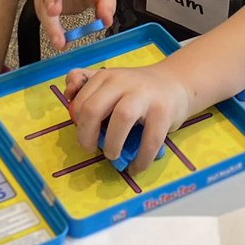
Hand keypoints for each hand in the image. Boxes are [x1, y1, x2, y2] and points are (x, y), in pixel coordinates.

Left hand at [66, 61, 190, 173]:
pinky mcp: (164, 111)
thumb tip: (68, 94)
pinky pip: (150, 139)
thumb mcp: (111, 81)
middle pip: (94, 108)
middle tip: (91, 149)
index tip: (84, 137)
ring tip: (112, 156)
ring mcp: (145, 95)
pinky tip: (136, 167)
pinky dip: (141, 158)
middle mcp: (123, 82)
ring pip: (122, 118)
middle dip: (87, 135)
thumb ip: (86, 84)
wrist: (176, 84)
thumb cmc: (137, 89)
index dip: (78, 124)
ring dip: (113, 143)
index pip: (81, 101)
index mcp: (106, 77)